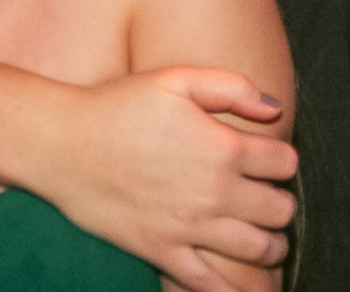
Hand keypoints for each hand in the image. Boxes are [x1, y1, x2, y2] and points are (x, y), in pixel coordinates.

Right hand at [21, 68, 297, 291]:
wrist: (63, 144)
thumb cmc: (119, 105)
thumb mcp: (178, 79)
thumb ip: (234, 88)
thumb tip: (276, 109)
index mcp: (223, 148)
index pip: (286, 163)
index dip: (284, 160)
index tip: (272, 161)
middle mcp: (214, 192)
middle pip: (280, 210)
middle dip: (281, 203)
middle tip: (268, 198)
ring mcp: (189, 227)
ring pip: (258, 249)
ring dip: (271, 244)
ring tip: (265, 238)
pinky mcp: (162, 251)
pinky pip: (210, 284)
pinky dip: (232, 289)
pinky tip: (242, 288)